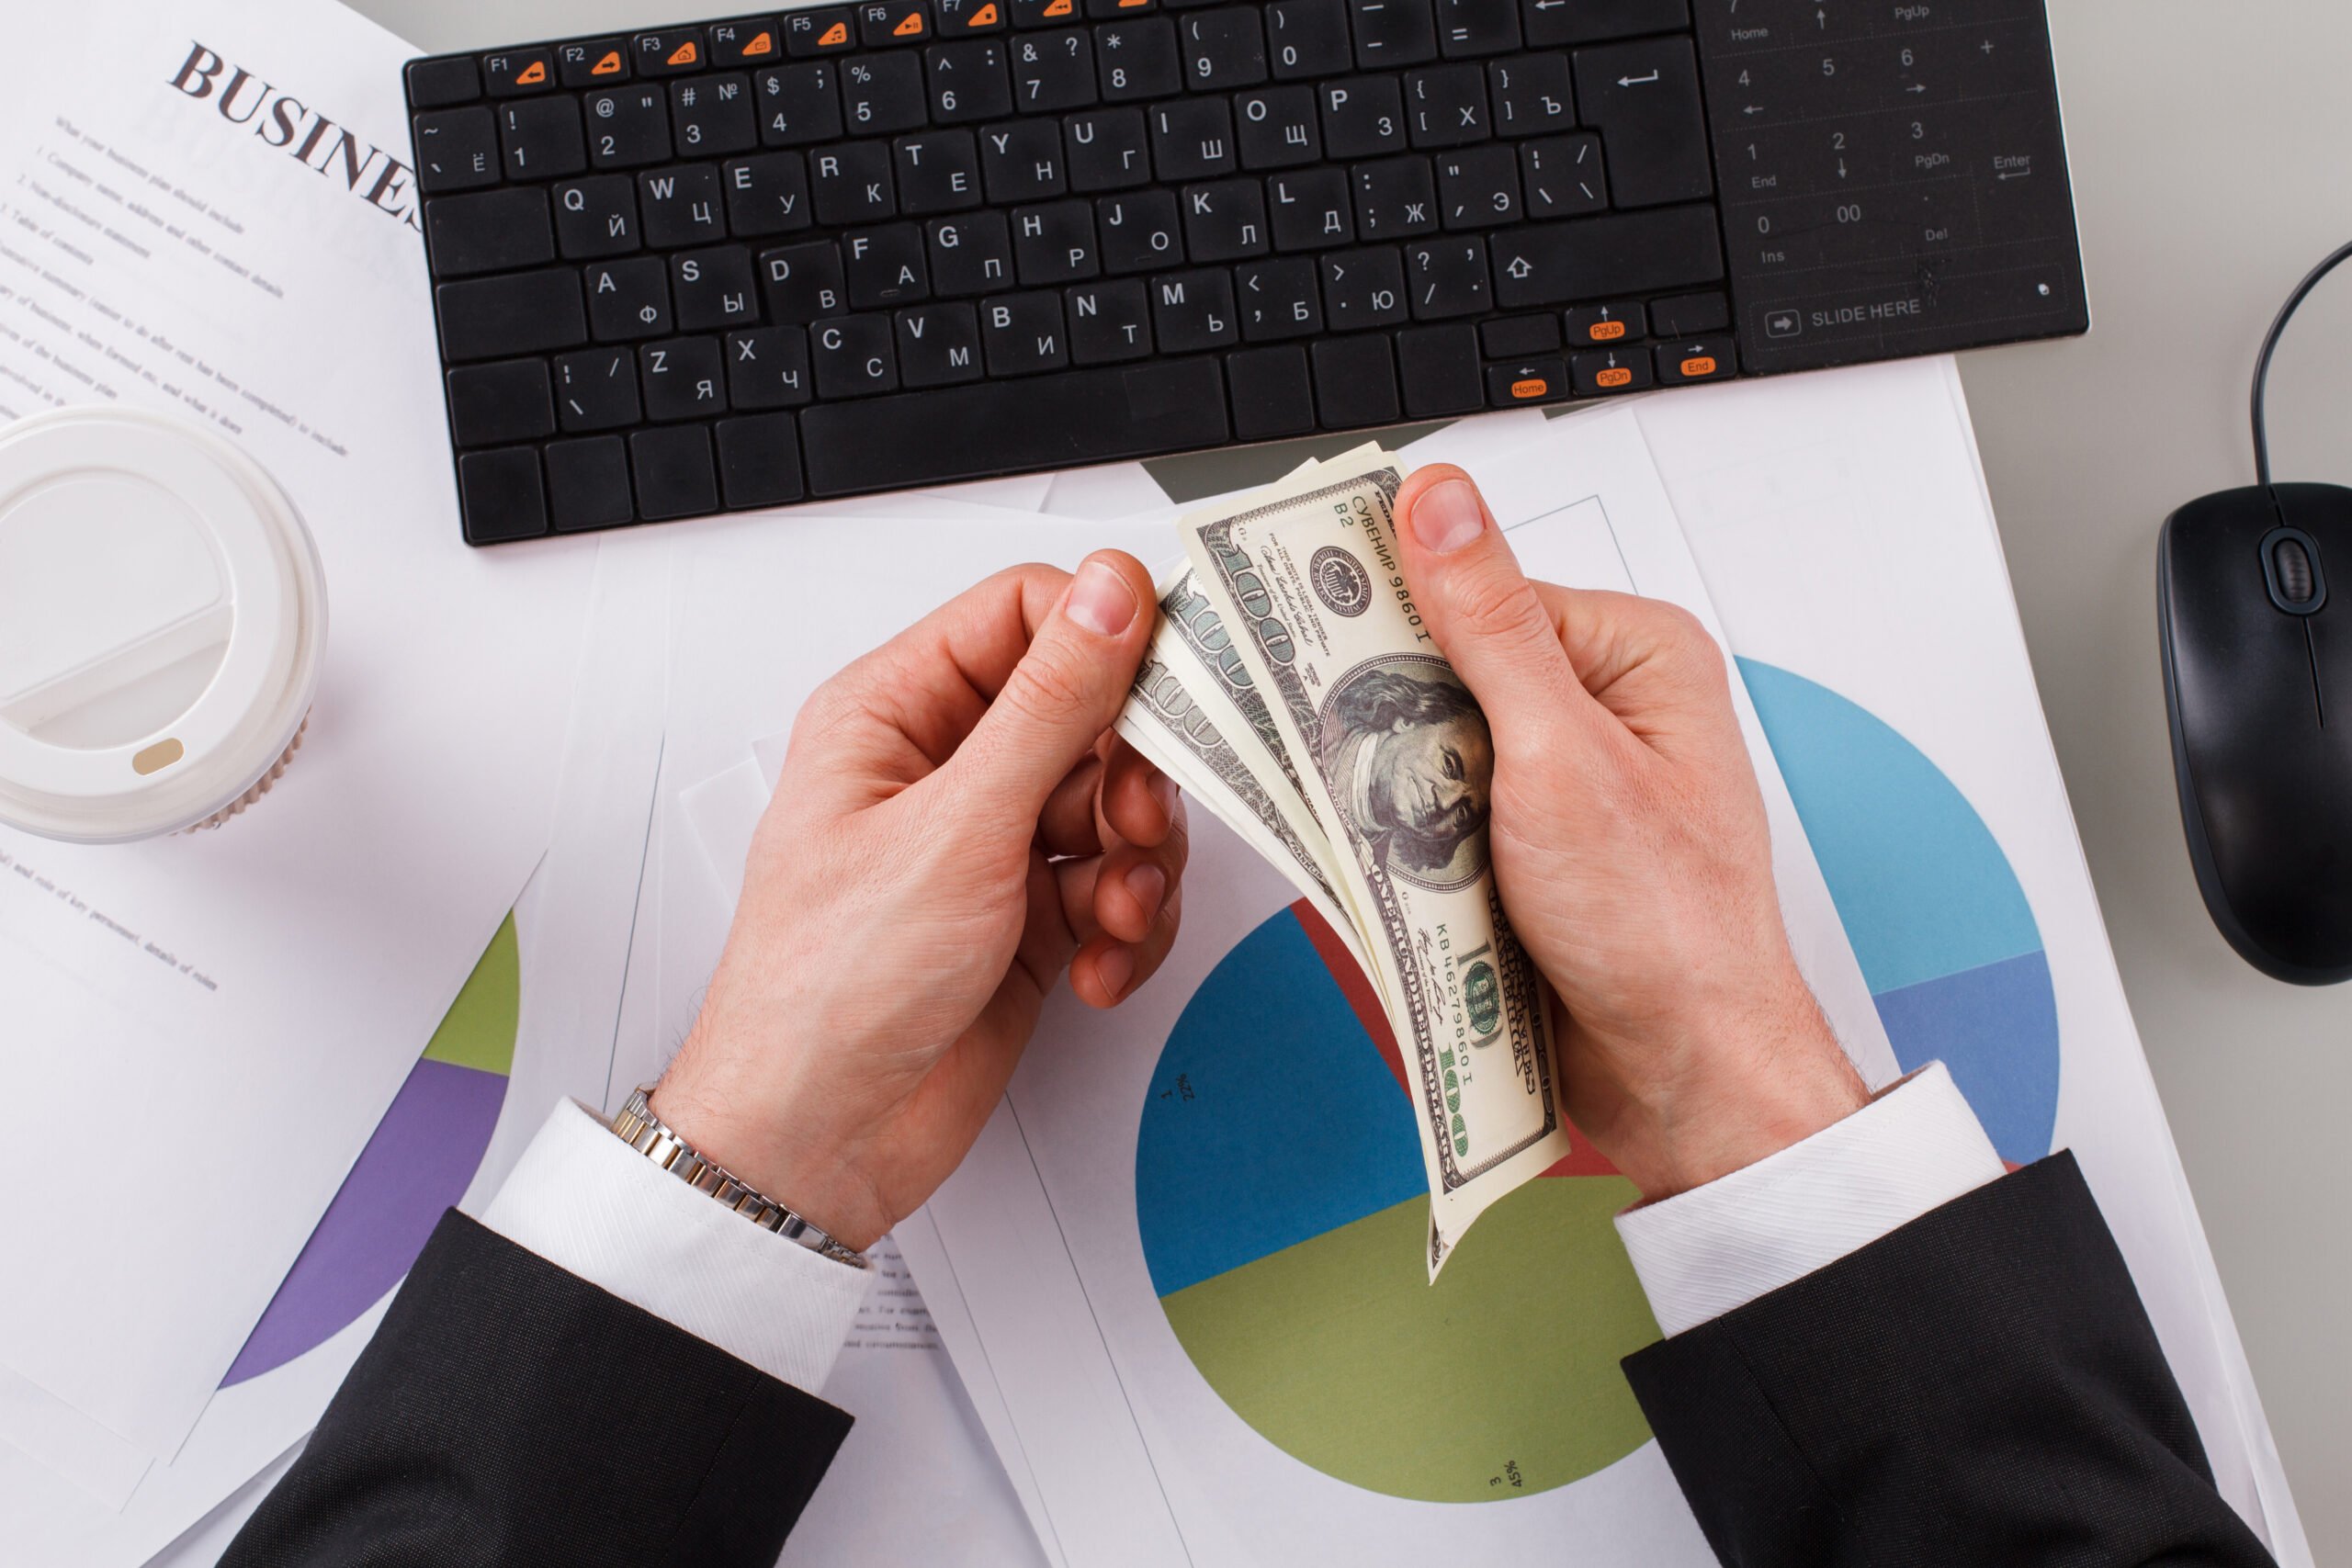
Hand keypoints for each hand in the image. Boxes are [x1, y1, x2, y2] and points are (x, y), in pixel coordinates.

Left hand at [652, 553, 1186, 1249]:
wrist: (821, 1140)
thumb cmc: (830, 987)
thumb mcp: (958, 827)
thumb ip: (1050, 705)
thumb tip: (1110, 594)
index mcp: (894, 713)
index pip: (1024, 616)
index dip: (1104, 637)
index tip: (1168, 678)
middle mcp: (942, 769)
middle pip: (1088, 715)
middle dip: (1130, 775)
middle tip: (1135, 822)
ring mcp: (986, 846)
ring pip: (1114, 805)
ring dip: (1135, 863)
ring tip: (1112, 913)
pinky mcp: (1024, 918)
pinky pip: (1113, 886)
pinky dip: (1124, 927)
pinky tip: (1096, 966)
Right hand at [1391, 466, 1867, 1201]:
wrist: (1685, 1074)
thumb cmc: (1671, 928)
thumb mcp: (1562, 754)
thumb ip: (1490, 624)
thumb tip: (1442, 504)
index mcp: (1633, 655)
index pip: (1480, 590)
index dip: (1392, 611)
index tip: (1309, 624)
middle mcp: (1604, 708)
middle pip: (1449, 670)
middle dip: (1391, 715)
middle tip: (1335, 745)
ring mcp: (1565, 782)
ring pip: (1435, 751)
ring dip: (1397, 790)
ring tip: (1388, 826)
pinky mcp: (1532, 847)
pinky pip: (1442, 817)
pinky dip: (1410, 842)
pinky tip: (1400, 868)